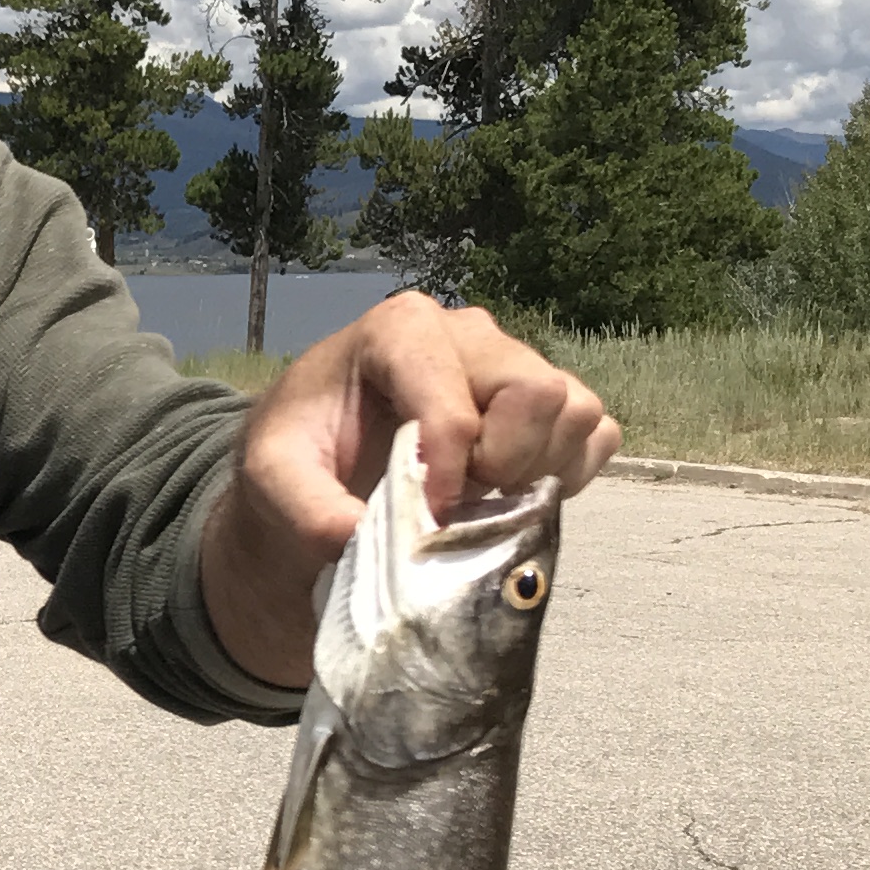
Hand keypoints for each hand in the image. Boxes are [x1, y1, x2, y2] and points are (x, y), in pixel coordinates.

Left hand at [199, 292, 619, 690]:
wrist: (319, 477)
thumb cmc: (298, 461)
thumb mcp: (272, 479)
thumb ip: (306, 507)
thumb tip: (358, 539)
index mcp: (401, 330)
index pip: (453, 402)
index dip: (447, 471)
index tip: (426, 515)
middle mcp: (469, 333)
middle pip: (536, 391)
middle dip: (504, 463)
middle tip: (458, 501)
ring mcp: (515, 364)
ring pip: (576, 411)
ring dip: (538, 471)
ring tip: (480, 497)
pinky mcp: (549, 407)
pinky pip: (597, 435)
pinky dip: (568, 475)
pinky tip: (511, 494)